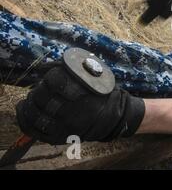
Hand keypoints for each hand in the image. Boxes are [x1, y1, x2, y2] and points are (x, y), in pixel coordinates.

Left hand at [16, 66, 144, 144]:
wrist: (115, 119)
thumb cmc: (104, 94)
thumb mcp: (96, 77)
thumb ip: (72, 69)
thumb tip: (44, 66)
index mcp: (83, 93)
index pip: (55, 80)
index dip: (50, 75)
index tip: (53, 76)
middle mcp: (72, 110)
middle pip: (41, 96)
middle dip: (39, 89)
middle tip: (42, 87)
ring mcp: (65, 125)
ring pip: (34, 113)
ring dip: (30, 102)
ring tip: (32, 98)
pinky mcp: (60, 136)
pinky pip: (34, 129)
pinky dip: (25, 118)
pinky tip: (24, 109)